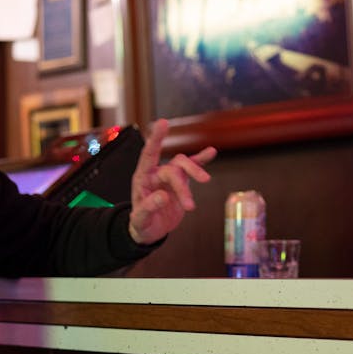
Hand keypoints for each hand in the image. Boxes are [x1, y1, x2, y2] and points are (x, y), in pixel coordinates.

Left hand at [127, 119, 216, 244]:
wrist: (151, 230)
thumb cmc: (142, 224)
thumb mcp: (141, 220)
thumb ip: (149, 208)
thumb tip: (162, 196)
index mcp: (142, 179)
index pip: (148, 155)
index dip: (156, 139)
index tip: (164, 123)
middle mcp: (156, 173)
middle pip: (173, 170)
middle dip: (183, 187)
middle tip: (190, 206)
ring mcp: (169, 176)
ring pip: (184, 166)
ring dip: (196, 173)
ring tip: (206, 182)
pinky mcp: (181, 182)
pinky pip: (192, 167)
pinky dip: (201, 159)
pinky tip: (211, 152)